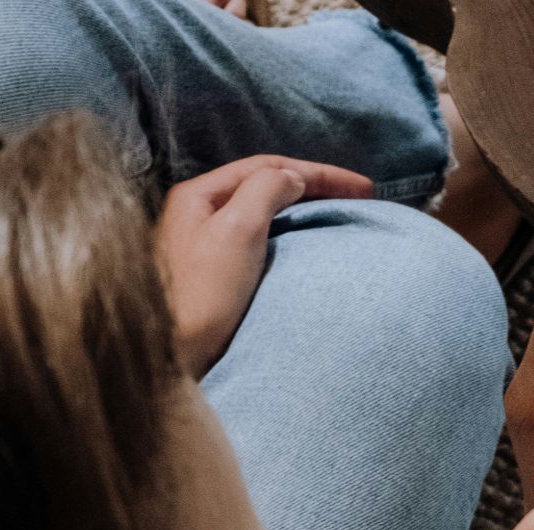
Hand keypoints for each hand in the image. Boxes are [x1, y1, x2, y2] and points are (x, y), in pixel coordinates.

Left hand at [155, 156, 374, 375]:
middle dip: (314, 187)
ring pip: (263, 213)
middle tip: (359, 199)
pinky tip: (306, 246)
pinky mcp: (215, 275)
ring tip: (338, 217)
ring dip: (303, 210)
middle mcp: (198, 213)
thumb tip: (293, 179)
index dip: (319, 173)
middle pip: (264, 186)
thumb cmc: (201, 295)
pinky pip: (260, 241)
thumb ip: (266, 191)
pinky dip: (290, 235)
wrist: (169, 356)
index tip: (363, 189)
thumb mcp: (237, 230)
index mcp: (199, 195)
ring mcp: (204, 244)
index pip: (267, 168)